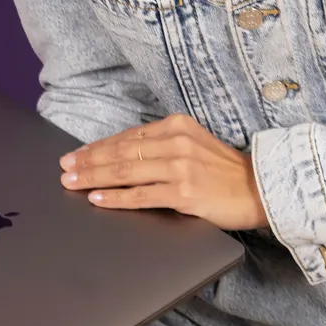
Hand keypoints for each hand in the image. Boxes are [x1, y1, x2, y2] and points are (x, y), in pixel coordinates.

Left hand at [58, 112, 270, 231]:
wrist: (260, 189)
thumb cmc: (224, 171)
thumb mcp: (193, 145)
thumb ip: (162, 146)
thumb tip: (122, 155)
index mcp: (176, 126)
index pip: (127, 137)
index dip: (97, 147)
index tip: (76, 154)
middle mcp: (176, 142)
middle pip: (121, 152)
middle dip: (88, 161)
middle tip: (64, 168)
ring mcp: (180, 168)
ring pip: (125, 172)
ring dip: (94, 177)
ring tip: (72, 182)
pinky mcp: (184, 193)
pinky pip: (141, 196)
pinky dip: (115, 197)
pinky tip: (97, 198)